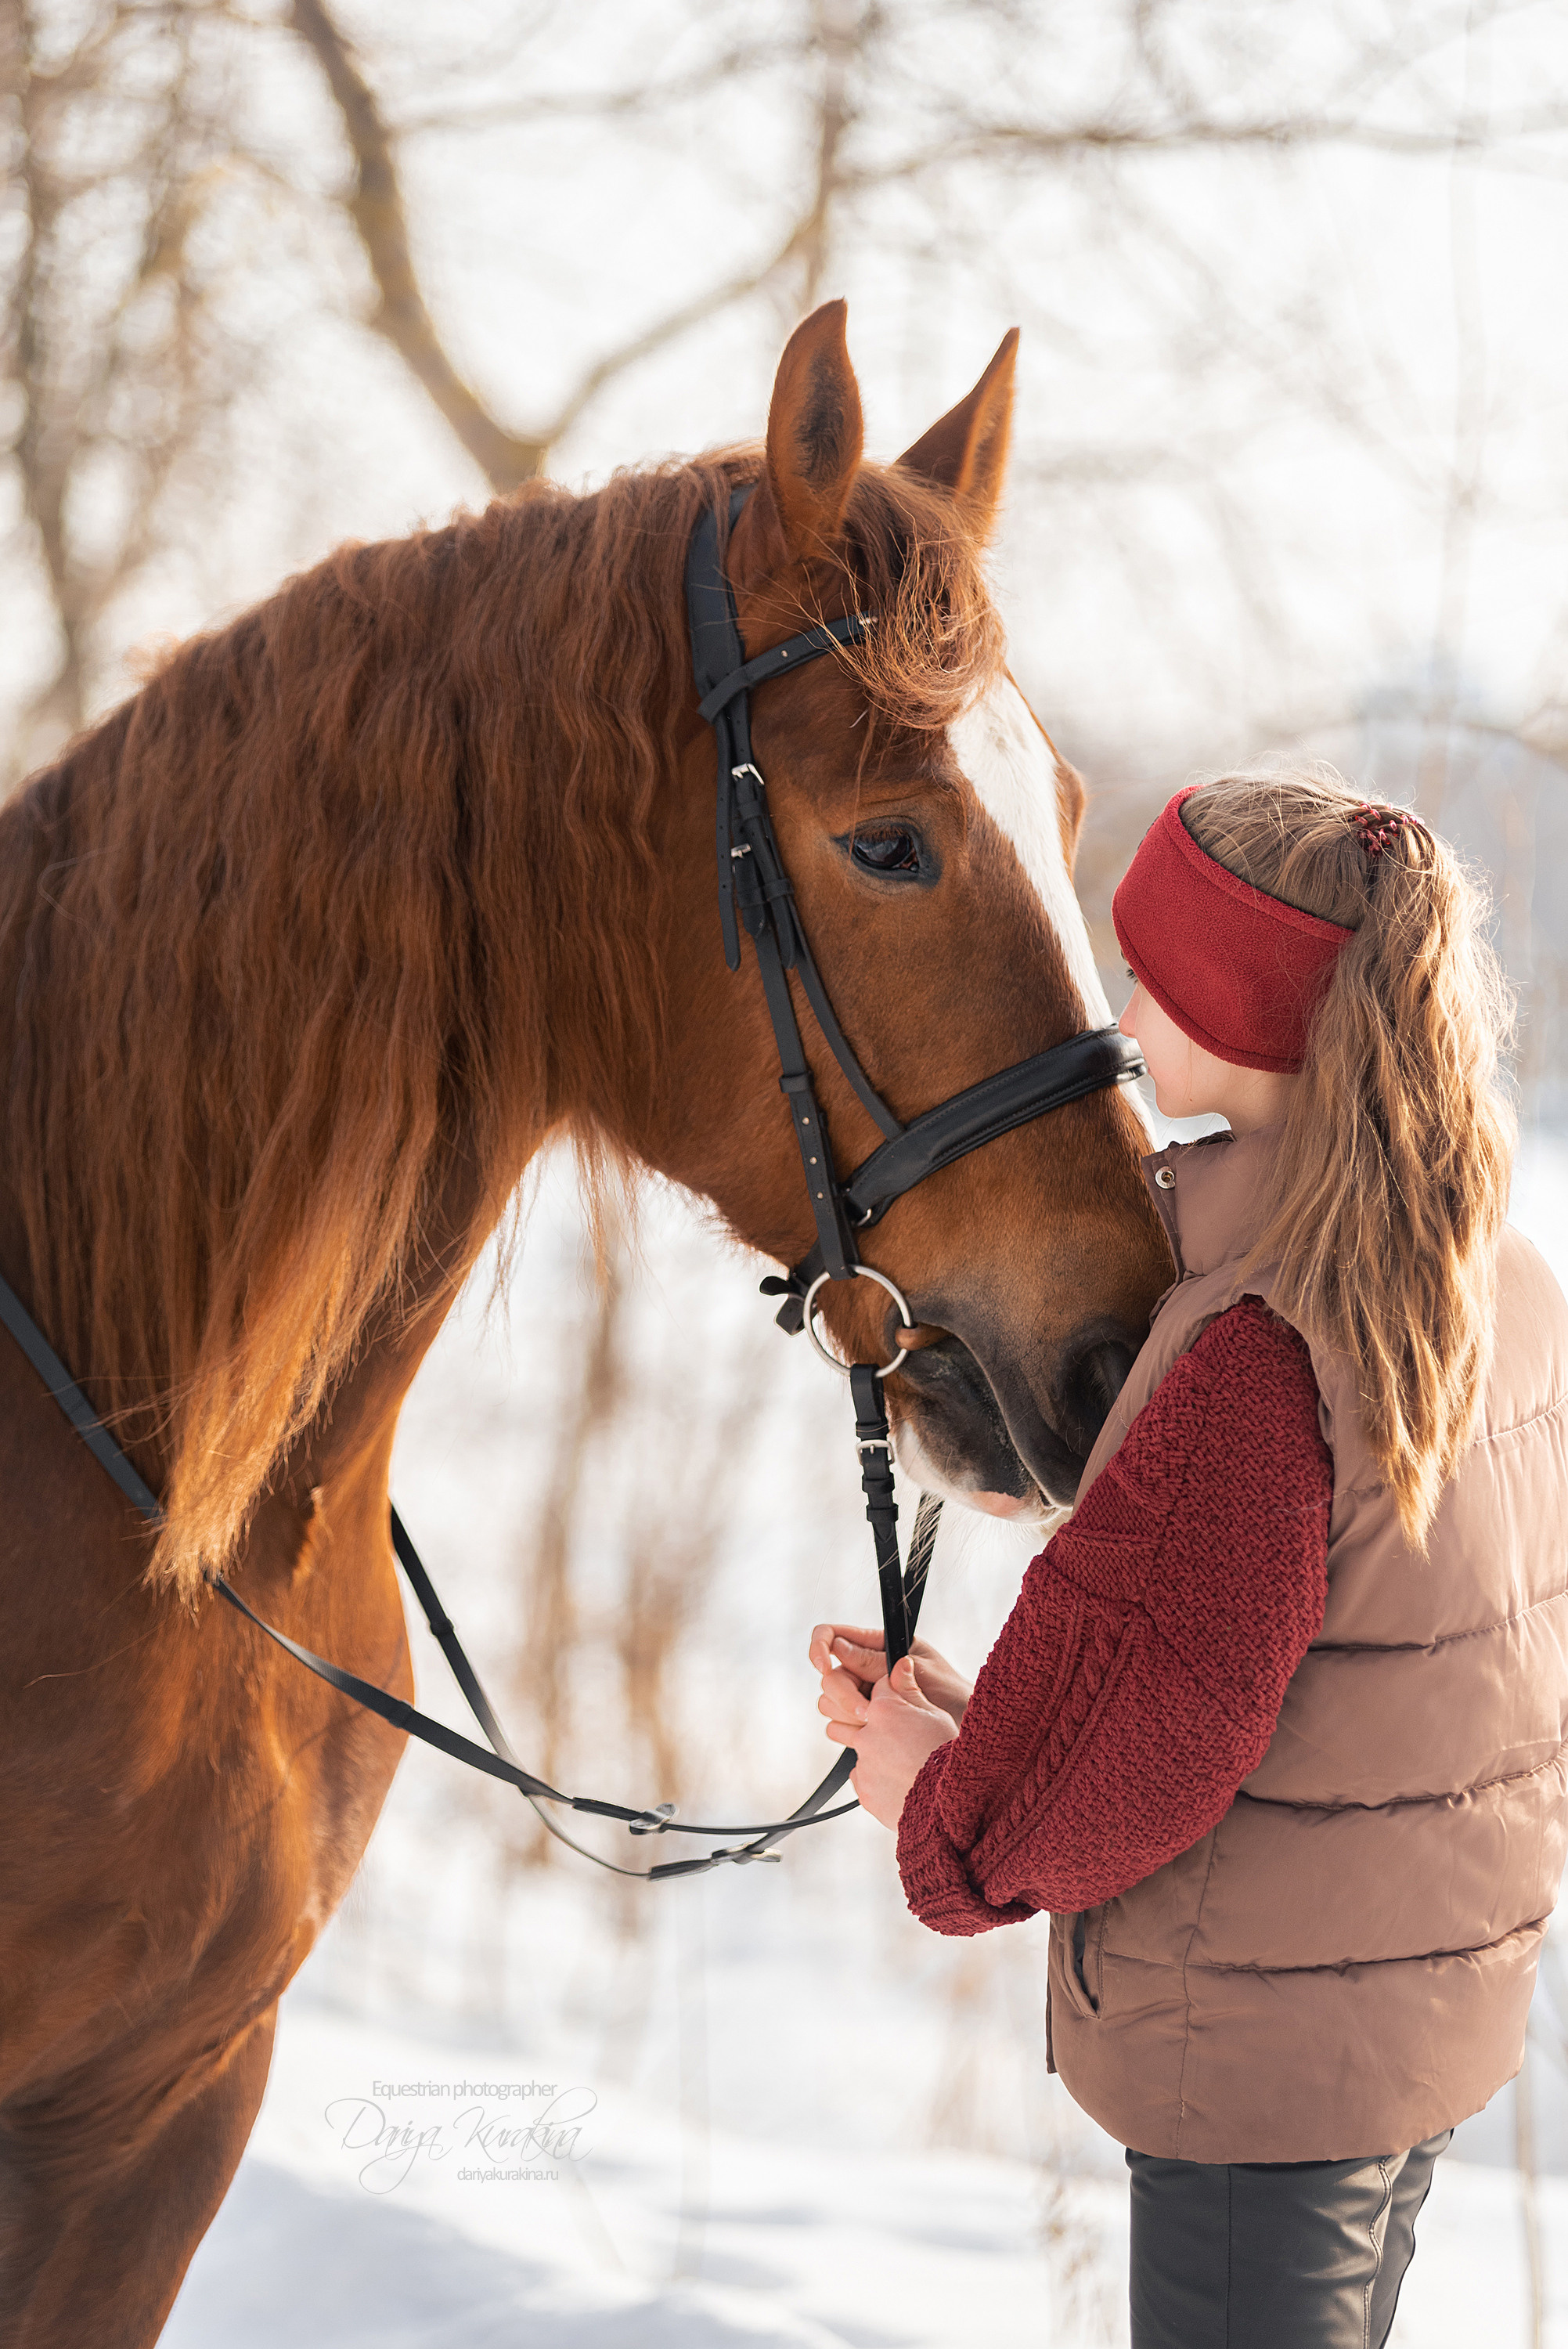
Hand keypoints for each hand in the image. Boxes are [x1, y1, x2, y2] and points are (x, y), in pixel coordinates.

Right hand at [808, 1623, 973, 1725]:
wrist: (968, 1730)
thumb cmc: (953, 1693)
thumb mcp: (919, 1672)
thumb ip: (878, 1661)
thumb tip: (839, 1646)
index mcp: (878, 1646)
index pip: (833, 1636)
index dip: (820, 1647)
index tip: (823, 1666)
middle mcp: (866, 1669)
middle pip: (829, 1676)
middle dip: (844, 1695)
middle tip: (868, 1712)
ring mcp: (863, 1697)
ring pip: (828, 1702)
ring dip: (847, 1715)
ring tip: (877, 1724)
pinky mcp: (864, 1723)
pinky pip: (837, 1726)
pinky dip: (848, 1733)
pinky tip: (871, 1737)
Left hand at [808, 1623, 960, 1830]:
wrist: (948, 1805)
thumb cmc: (948, 1756)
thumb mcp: (936, 1717)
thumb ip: (911, 1691)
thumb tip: (900, 1662)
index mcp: (886, 1709)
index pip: (878, 1688)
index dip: (892, 1695)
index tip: (903, 1703)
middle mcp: (867, 1733)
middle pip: (852, 1714)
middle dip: (867, 1718)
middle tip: (894, 1732)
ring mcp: (862, 1763)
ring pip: (855, 1747)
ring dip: (867, 1748)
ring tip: (895, 1759)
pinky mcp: (862, 1790)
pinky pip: (861, 1777)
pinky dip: (876, 1778)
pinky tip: (898, 1781)